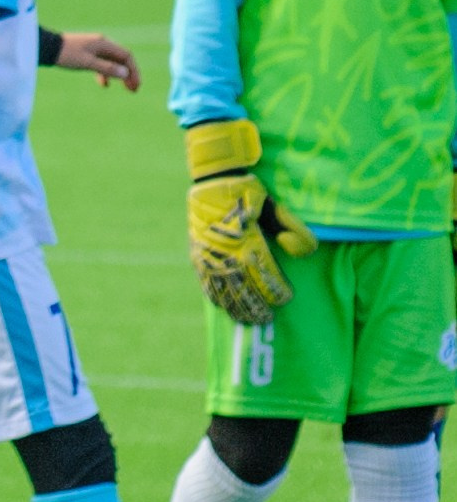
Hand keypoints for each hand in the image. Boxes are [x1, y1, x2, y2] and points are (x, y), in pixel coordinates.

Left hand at [53, 32, 138, 90]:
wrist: (46, 47)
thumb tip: (125, 73)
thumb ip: (106, 68)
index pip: (126, 56)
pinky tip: (104, 84)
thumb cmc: (65, 54)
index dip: (133, 70)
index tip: (136, 85)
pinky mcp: (85, 53)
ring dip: (119, 75)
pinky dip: (105, 73)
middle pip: (121, 59)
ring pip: (112, 62)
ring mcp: (94, 48)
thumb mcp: (87, 63)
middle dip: (129, 74)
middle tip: (134, 89)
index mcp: (104, 44)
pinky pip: (101, 63)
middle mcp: (101, 44)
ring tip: (126, 88)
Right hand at [188, 173, 311, 325]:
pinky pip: (205, 283)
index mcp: (247, 242)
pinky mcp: (196, 256)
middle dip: (256, 308)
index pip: (264, 277)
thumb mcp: (275, 205)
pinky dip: (216, 298)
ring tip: (248, 321)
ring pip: (223, 291)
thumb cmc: (248, 192)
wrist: (212, 180)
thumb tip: (304, 253)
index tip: (286, 298)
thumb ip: (292, 228)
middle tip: (267, 319)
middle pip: (243, 290)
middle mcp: (225, 254)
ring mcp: (208, 257)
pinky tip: (224, 307)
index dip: (276, 292)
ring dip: (236, 308)